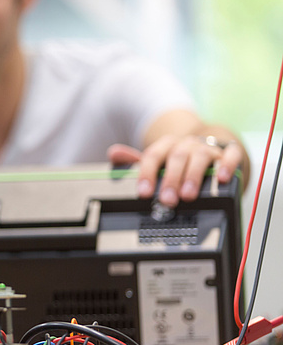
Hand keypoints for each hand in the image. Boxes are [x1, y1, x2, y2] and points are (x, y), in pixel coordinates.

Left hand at [108, 134, 244, 206]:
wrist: (206, 150)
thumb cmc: (176, 161)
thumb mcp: (156, 162)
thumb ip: (134, 161)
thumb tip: (113, 154)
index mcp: (165, 145)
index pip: (152, 156)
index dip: (147, 174)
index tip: (143, 193)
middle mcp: (185, 144)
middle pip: (176, 158)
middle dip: (170, 180)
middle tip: (166, 200)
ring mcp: (207, 148)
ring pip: (200, 157)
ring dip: (193, 176)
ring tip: (188, 195)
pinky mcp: (227, 153)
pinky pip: (230, 155)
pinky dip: (226, 165)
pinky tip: (221, 178)